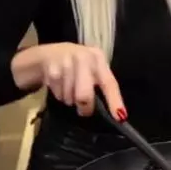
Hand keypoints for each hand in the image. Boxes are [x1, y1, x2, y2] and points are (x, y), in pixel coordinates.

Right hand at [11, 43, 125, 118]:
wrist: (51, 53)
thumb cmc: (78, 65)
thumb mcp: (92, 68)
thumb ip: (101, 84)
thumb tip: (114, 111)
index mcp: (98, 58)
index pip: (109, 82)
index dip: (114, 101)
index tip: (120, 116)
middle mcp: (83, 58)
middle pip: (84, 95)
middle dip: (85, 107)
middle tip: (84, 110)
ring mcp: (65, 63)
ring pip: (70, 97)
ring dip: (70, 99)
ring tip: (69, 88)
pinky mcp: (51, 70)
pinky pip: (58, 94)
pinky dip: (59, 95)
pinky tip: (60, 84)